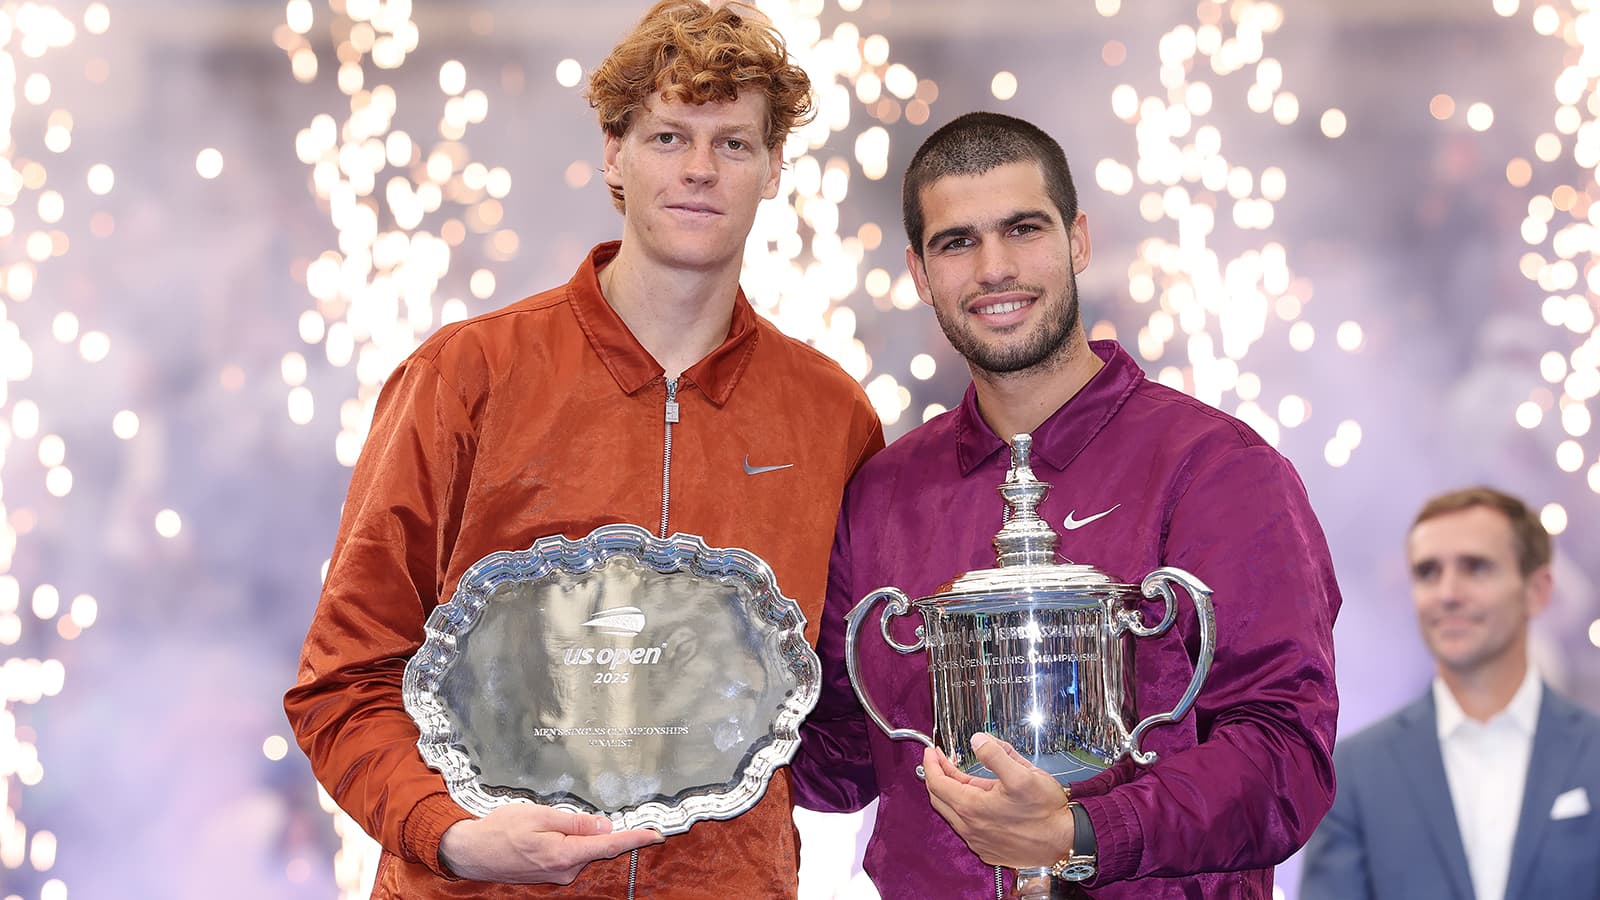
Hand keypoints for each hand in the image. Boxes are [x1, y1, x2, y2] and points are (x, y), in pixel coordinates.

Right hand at [438, 803, 663, 883]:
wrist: (471, 852)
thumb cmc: (501, 830)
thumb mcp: (540, 815)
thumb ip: (575, 822)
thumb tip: (604, 827)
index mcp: (565, 855)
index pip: (610, 846)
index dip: (636, 839)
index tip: (657, 834)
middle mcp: (565, 870)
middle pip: (597, 847)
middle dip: (601, 831)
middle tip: (587, 814)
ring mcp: (557, 875)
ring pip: (582, 850)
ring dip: (579, 835)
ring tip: (548, 822)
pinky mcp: (549, 874)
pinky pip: (570, 855)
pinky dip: (569, 842)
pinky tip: (549, 832)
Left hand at [923, 732, 1073, 868]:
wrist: (1065, 842)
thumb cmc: (1047, 812)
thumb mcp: (1023, 774)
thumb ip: (996, 754)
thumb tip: (977, 741)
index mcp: (972, 808)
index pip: (937, 783)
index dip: (931, 764)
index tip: (931, 752)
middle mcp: (970, 828)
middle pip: (940, 799)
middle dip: (937, 776)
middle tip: (941, 760)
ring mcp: (978, 841)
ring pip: (953, 813)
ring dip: (951, 793)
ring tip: (960, 776)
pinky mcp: (988, 850)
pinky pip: (966, 827)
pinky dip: (964, 810)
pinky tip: (977, 800)